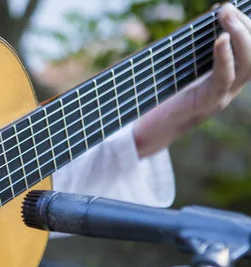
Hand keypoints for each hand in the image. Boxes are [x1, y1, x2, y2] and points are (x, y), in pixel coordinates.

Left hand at [133, 3, 250, 157]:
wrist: (148, 132)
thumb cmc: (160, 99)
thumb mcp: (181, 70)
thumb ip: (195, 50)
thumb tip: (208, 15)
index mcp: (226, 79)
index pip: (249, 51)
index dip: (245, 27)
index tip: (229, 7)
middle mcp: (229, 88)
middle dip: (245, 27)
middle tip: (227, 8)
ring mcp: (221, 97)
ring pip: (247, 65)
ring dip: (240, 36)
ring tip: (225, 16)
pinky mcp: (207, 104)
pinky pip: (224, 78)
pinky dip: (225, 57)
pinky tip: (220, 39)